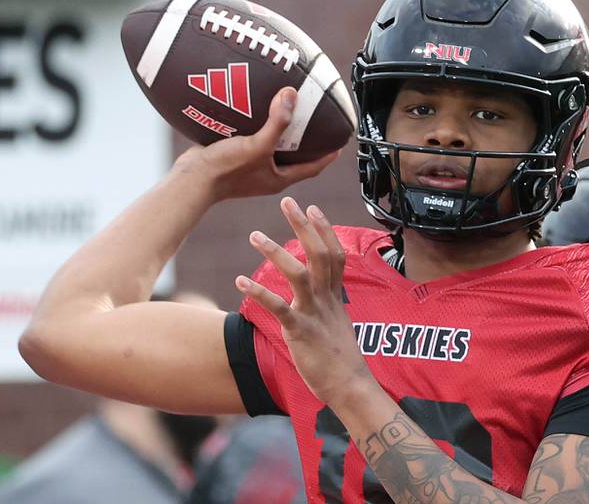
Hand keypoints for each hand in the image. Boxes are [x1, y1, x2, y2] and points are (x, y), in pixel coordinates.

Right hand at [174, 87, 339, 200]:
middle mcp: (268, 174)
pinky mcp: (235, 158)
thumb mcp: (257, 145)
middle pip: (296, 156)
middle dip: (308, 141)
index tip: (341, 140)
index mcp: (279, 178)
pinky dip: (258, 125)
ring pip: (274, 147)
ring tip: (290, 110)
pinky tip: (256, 108)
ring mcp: (251, 167)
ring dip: (282, 131)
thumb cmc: (226, 171)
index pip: (314, 167)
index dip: (329, 154)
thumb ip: (276, 123)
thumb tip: (292, 95)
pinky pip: (253, 139)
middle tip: (318, 120)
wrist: (190, 181)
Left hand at [235, 197, 373, 407]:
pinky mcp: (300, 331)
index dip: (325, 230)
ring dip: (275, 252)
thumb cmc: (340, 357)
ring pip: (298, 273)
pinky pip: (278, 307)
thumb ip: (329, 302)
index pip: (335, 253)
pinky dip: (259, 291)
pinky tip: (240, 280)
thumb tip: (322, 291)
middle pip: (319, 253)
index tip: (313, 208)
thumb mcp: (337, 322)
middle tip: (287, 202)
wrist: (349, 385)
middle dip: (303, 226)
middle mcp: (327, 298)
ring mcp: (314, 313)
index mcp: (336, 295)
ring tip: (254, 235)